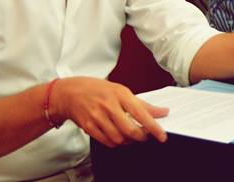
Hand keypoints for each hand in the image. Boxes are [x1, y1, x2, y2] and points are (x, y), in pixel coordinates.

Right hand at [50, 77, 167, 147]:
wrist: (70, 93)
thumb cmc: (98, 90)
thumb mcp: (121, 90)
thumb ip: (142, 104)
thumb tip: (162, 112)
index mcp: (120, 94)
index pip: (141, 113)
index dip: (153, 126)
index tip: (162, 135)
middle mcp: (109, 105)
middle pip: (130, 130)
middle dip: (141, 137)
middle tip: (146, 136)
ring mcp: (97, 117)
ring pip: (119, 138)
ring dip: (129, 141)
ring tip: (132, 136)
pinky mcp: (89, 127)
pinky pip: (107, 142)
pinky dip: (117, 143)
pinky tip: (119, 137)